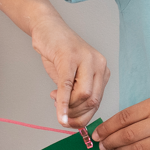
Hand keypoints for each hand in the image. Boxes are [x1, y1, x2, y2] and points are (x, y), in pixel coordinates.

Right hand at [30, 12, 109, 127]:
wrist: (47, 28)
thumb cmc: (58, 53)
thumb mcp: (72, 77)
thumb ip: (76, 95)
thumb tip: (74, 120)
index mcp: (102, 70)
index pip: (98, 102)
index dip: (83, 117)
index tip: (70, 121)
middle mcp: (99, 64)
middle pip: (93, 101)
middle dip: (76, 114)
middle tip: (61, 112)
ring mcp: (85, 59)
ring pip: (83, 96)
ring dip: (67, 106)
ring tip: (54, 97)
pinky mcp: (69, 58)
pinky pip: (67, 87)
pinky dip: (63, 105)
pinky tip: (60, 117)